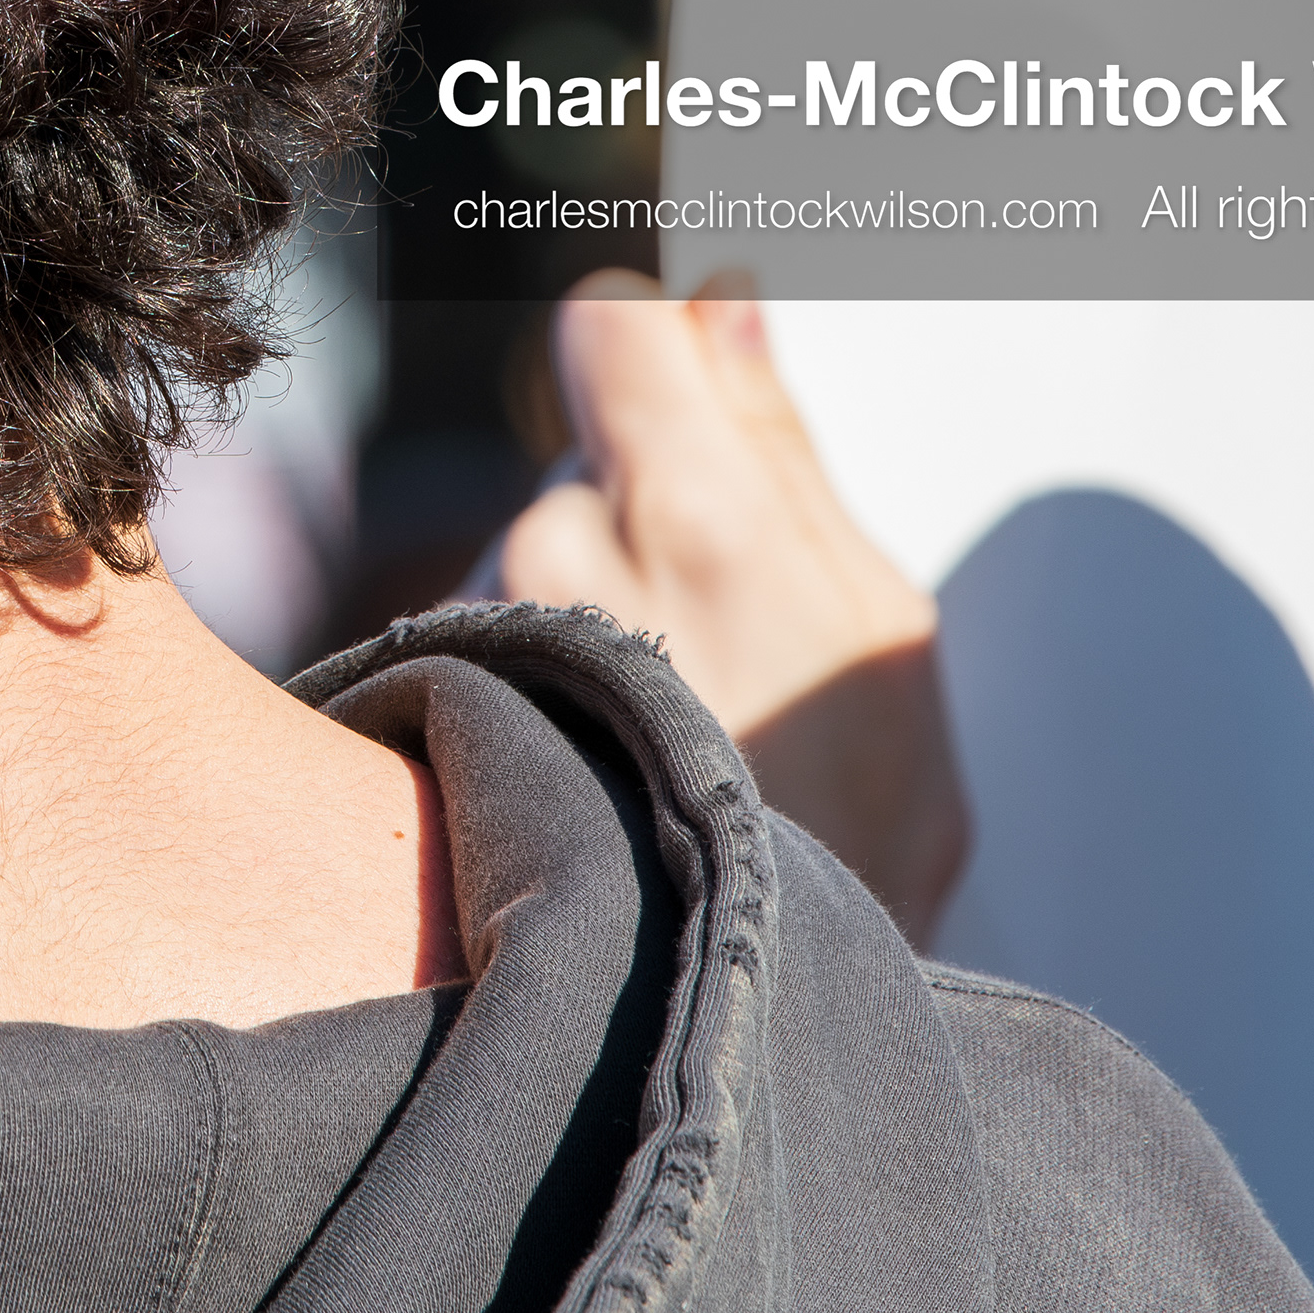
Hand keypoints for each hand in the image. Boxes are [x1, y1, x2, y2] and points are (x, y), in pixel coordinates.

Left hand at [498, 274, 970, 943]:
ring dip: (589, 607)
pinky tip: (605, 758)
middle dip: (637, 511)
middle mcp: (555, 554)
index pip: (613, 323)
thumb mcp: (876, 632)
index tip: (678, 386)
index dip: (648, 344)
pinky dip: (545, 677)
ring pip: (538, 555)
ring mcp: (484, 634)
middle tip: (719, 629)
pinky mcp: (437, 701)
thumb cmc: (852, 837)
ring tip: (675, 720)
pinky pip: (496, 642)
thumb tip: (728, 299)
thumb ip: (780, 446)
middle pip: (579, 456)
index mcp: (689, 516)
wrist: (739, 1013)